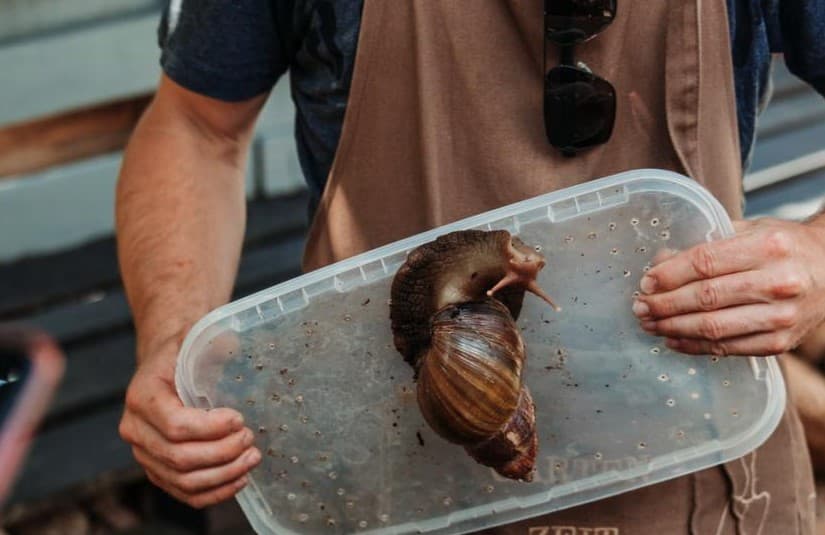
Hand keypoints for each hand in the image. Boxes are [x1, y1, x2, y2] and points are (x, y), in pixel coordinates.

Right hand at [118, 349, 260, 507]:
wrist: (165, 365)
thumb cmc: (182, 352)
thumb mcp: (194, 338)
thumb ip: (212, 341)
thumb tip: (233, 343)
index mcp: (142, 396)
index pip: (175, 425)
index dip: (211, 428)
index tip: (239, 419)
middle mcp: (135, 429)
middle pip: (180, 457)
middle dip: (222, 453)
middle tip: (250, 439)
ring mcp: (144, 454)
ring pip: (182, 480)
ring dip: (223, 475)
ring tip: (251, 459)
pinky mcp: (157, 470)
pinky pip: (183, 492)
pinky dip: (213, 492)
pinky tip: (239, 479)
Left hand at [631, 218, 824, 355]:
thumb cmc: (784, 246)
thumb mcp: (750, 231)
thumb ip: (706, 245)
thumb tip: (659, 263)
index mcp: (768, 247)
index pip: (704, 263)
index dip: (669, 275)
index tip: (645, 282)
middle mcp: (778, 282)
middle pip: (705, 297)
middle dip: (664, 304)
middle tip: (639, 307)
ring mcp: (782, 317)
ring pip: (713, 327)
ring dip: (673, 328)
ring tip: (649, 324)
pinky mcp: (781, 342)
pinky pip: (728, 348)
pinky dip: (695, 346)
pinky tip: (673, 340)